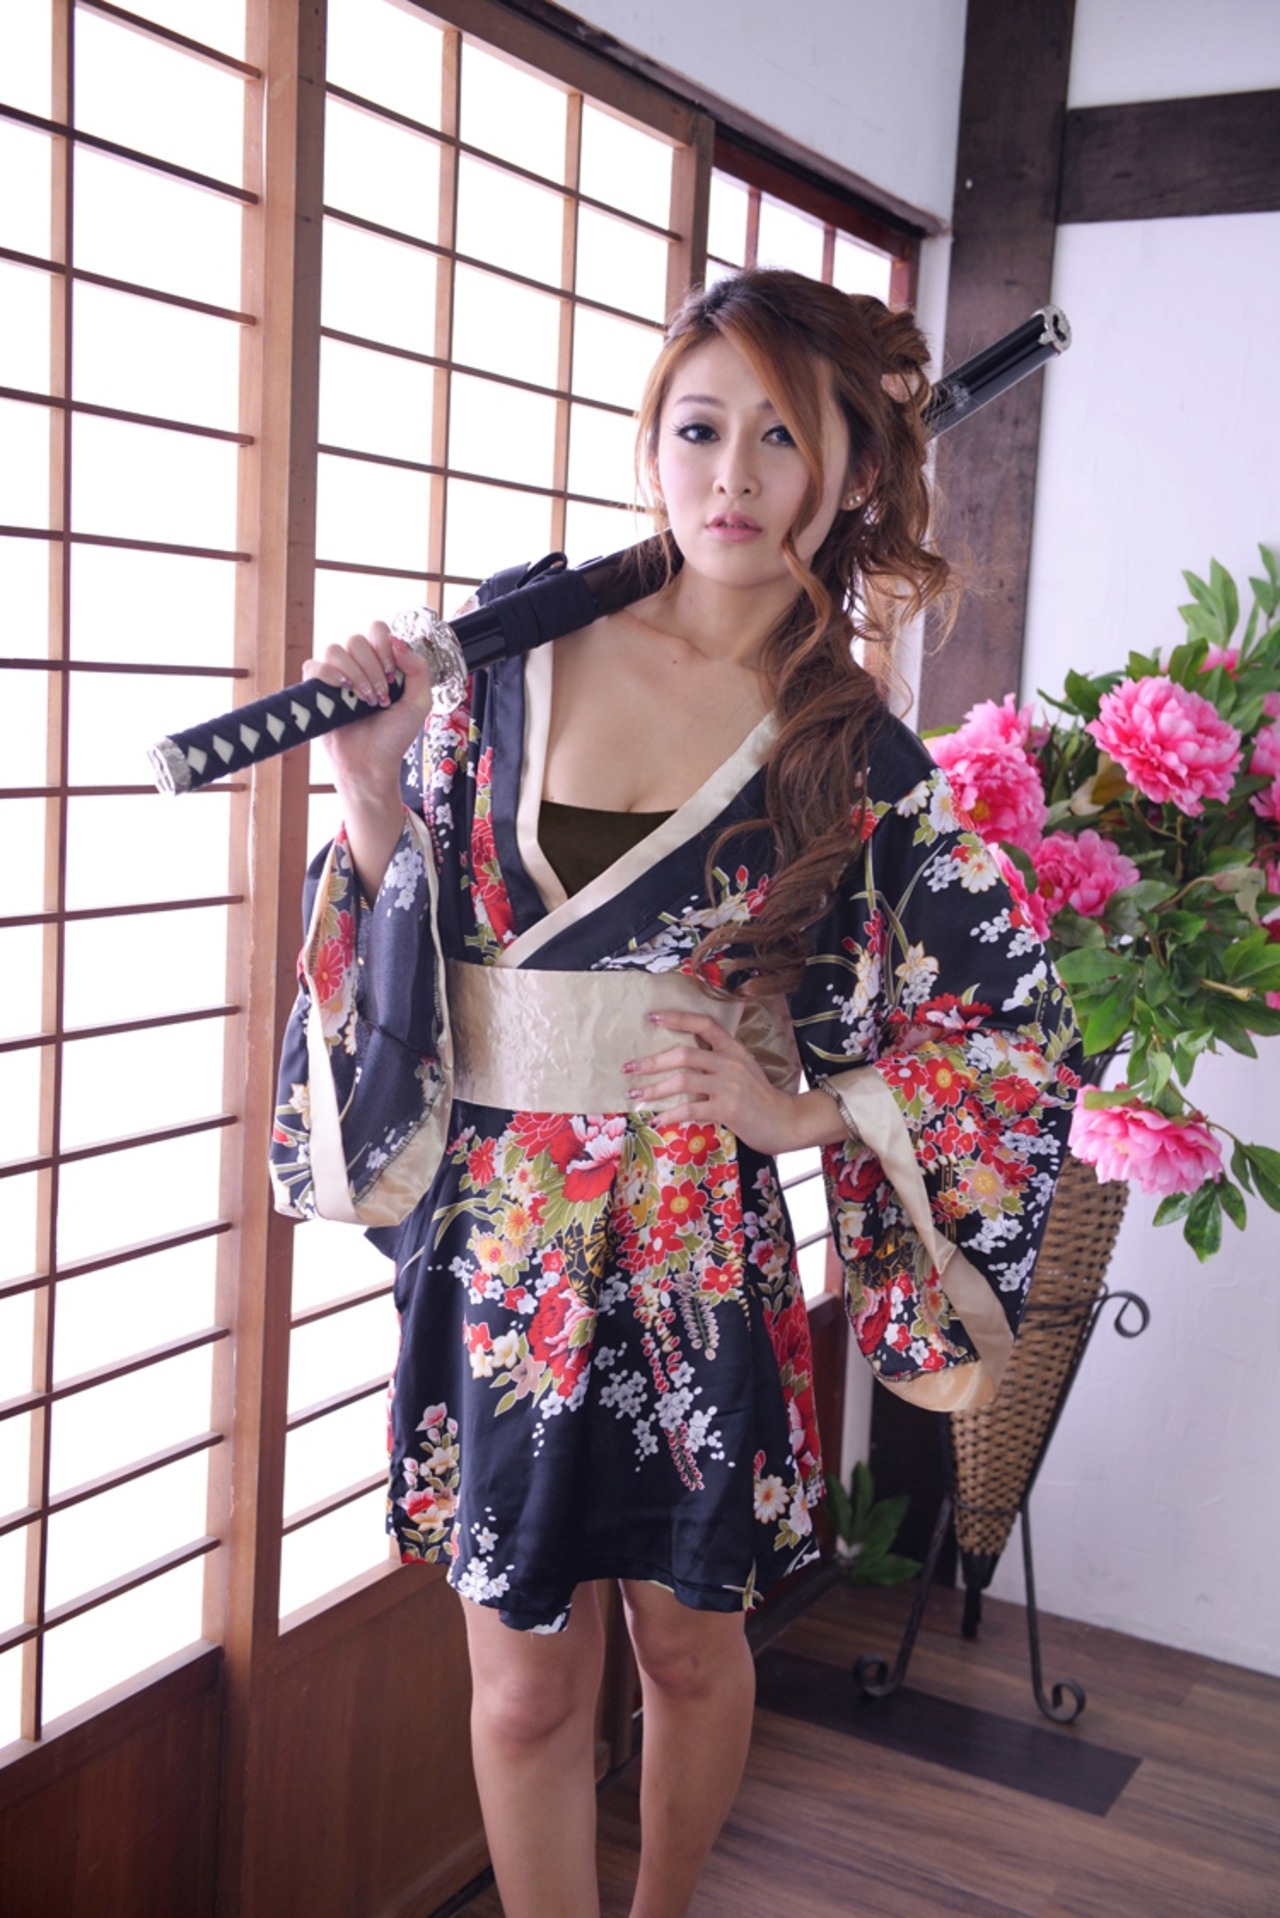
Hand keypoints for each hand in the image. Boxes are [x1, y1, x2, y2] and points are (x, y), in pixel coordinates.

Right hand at [302, 621, 434, 798]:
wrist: (371, 764)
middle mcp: (357, 665)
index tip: (391, 675)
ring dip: (353, 673)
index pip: (378, 630)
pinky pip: (314, 666)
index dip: (383, 646)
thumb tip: (398, 642)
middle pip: (356, 640)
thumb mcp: (419, 703)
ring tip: (364, 700)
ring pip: (335, 650)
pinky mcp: (317, 689)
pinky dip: (328, 675)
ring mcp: (336, 677)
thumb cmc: (394, 737)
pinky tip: (342, 692)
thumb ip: (418, 669)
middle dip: (372, 667)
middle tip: (381, 696)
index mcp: (381, 663)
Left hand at [622, 1011, 845, 1155]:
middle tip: (629, 1067)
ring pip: (683, 1080)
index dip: (677, 1018)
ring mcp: (730, 1085)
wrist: (786, 1122)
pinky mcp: (728, 1109)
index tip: (651, 1017)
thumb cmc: (759, 1098)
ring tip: (635, 1094)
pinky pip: (692, 1109)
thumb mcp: (741, 1071)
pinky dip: (671, 1115)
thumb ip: (717, 1063)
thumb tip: (679, 1063)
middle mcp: (730, 1062)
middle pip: (684, 1054)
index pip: (704, 1023)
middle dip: (652, 1061)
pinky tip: (657, 1119)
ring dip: (654, 1088)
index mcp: (733, 1049)